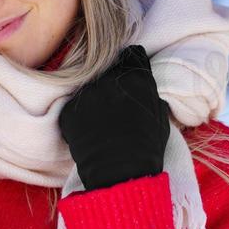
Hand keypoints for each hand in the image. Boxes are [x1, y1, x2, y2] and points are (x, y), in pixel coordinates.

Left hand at [57, 44, 169, 191]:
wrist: (120, 172)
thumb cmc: (147, 148)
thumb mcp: (160, 117)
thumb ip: (150, 96)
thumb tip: (146, 91)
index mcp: (135, 76)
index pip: (132, 56)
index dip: (132, 66)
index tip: (130, 77)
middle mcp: (108, 78)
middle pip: (107, 68)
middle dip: (111, 81)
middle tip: (114, 103)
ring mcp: (86, 93)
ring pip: (89, 87)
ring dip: (94, 98)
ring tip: (101, 122)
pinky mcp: (68, 111)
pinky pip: (75, 109)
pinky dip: (80, 119)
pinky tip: (90, 134)